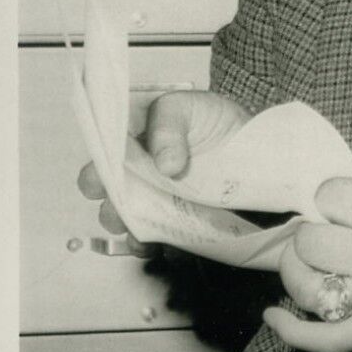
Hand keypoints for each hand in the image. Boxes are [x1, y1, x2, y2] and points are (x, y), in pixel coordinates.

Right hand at [77, 88, 251, 231]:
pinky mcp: (175, 221)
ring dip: (129, 229)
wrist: (255, 147)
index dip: (97, 173)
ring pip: (129, 221)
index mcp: (132, 142)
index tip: (100, 182)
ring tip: (140, 231)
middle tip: (121, 209)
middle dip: (111, 206)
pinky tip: (158, 244)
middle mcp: (138, 174)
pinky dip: (151, 245)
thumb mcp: (187, 106)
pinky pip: (155, 239)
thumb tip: (165, 165)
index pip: (103, 160)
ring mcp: (156, 199)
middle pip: (112, 195)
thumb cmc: (214, 119)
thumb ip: (168, 127)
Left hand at [265, 167, 351, 351]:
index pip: (328, 198)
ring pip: (308, 288)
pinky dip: (292, 333)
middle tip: (328, 233)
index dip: (329, 196)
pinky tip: (273, 316)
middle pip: (311, 242)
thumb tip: (335, 190)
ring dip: (296, 272)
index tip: (341, 204)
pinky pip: (325, 339)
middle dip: (311, 232)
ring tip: (306, 263)